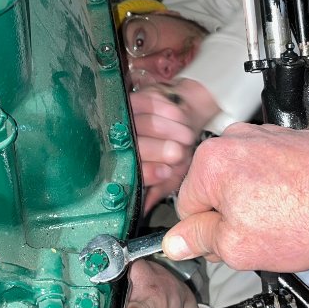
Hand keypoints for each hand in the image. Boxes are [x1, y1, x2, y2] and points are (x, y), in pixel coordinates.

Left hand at [130, 79, 219, 212]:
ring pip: (143, 123)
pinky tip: (180, 116)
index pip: (132, 168)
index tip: (165, 173)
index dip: (148, 172)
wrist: (185, 115)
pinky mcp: (136, 97)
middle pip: (134, 144)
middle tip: (178, 153)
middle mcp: (122, 138)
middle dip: (158, 150)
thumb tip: (143, 210)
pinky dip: (167, 110)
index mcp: (125, 160)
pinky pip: (149, 101)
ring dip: (166, 130)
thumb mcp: (169, 175)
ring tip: (186, 136)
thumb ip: (157, 191)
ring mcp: (127, 117)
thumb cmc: (175, 147)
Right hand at [162, 123, 308, 270]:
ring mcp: (266, 135)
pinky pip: (272, 170)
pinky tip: (299, 208)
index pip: (186, 206)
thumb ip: (200, 242)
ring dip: (257, 203)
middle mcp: (235, 139)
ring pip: (245, 180)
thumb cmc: (308, 216)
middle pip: (216, 190)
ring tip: (285, 223)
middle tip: (259, 238)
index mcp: (211, 161)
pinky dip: (281, 189)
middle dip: (232, 217)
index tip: (222, 246)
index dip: (204, 235)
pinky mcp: (292, 140)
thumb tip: (178, 242)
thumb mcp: (238, 247)